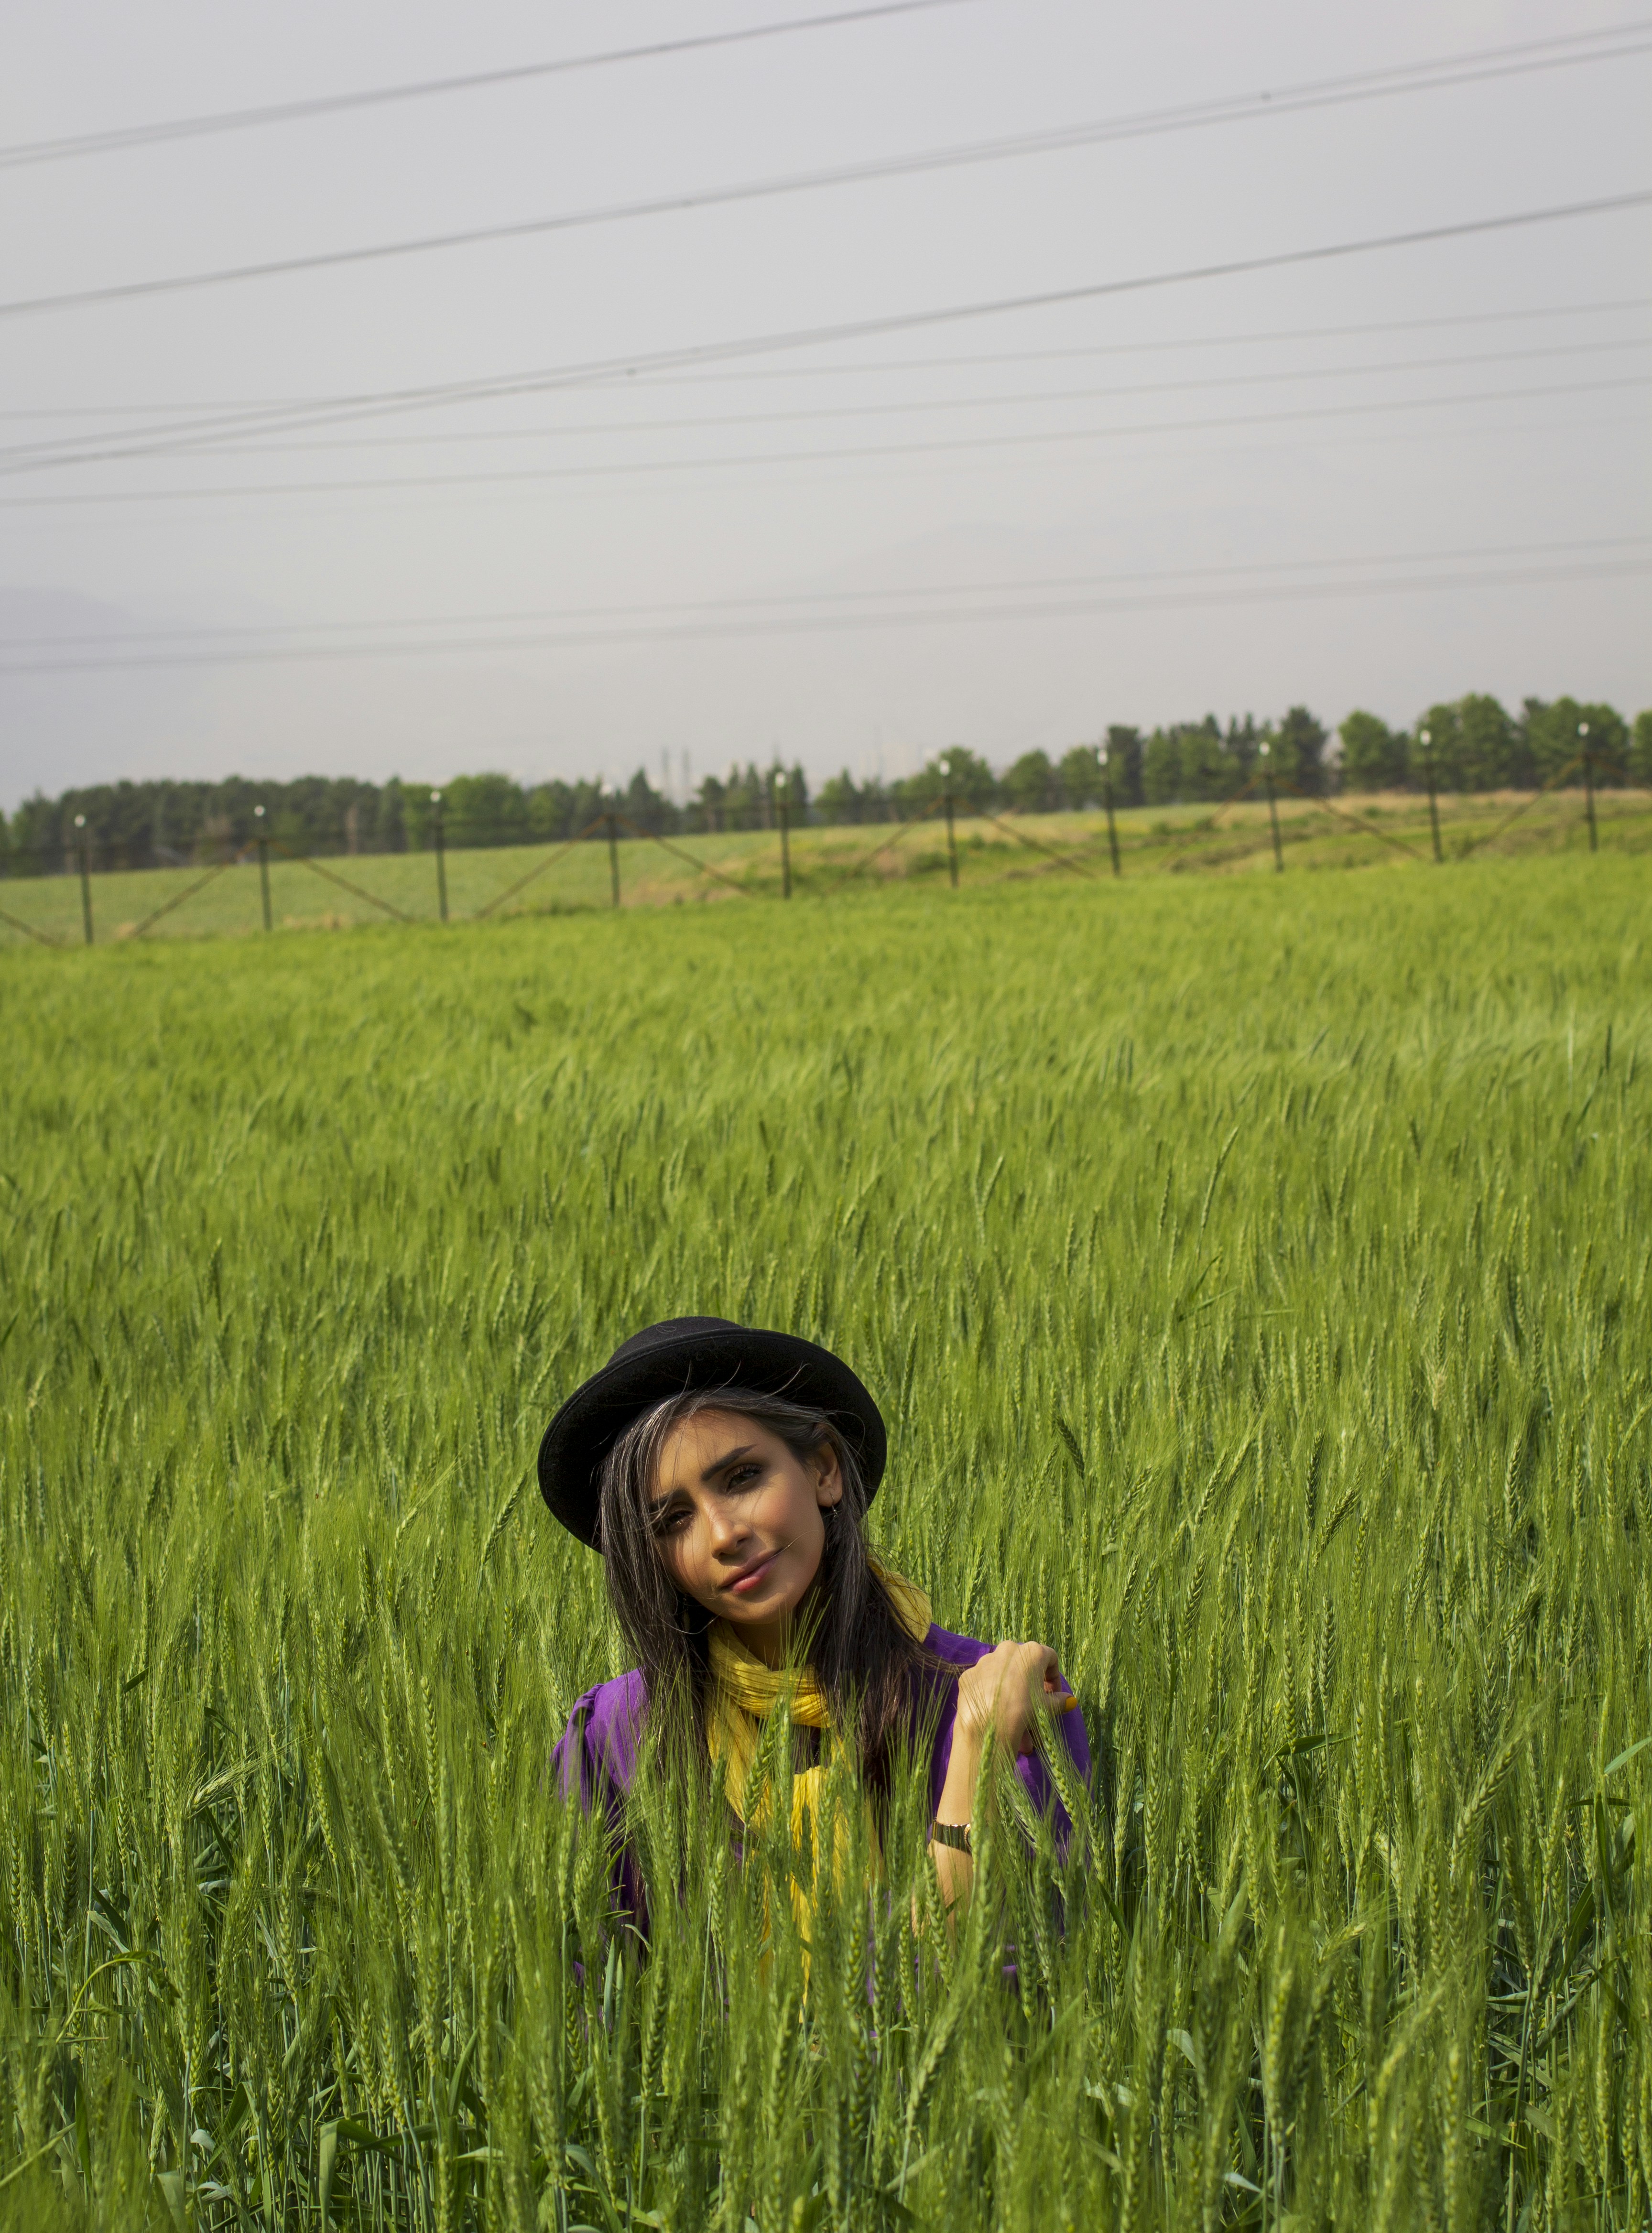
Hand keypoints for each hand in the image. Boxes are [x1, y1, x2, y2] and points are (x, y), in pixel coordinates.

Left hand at [953, 1640, 1064, 1759]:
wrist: (987, 1724)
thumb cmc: (1024, 1710)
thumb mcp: (1047, 1708)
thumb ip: (1060, 1701)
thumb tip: (1070, 1701)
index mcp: (1031, 1652)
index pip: (1050, 1658)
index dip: (1054, 1677)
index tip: (1054, 1695)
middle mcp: (1008, 1649)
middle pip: (1025, 1666)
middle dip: (1031, 1686)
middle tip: (1034, 1705)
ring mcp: (986, 1660)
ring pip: (1004, 1675)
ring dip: (1013, 1694)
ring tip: (1016, 1719)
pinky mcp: (970, 1674)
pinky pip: (985, 1682)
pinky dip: (993, 1694)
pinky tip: (996, 1714)